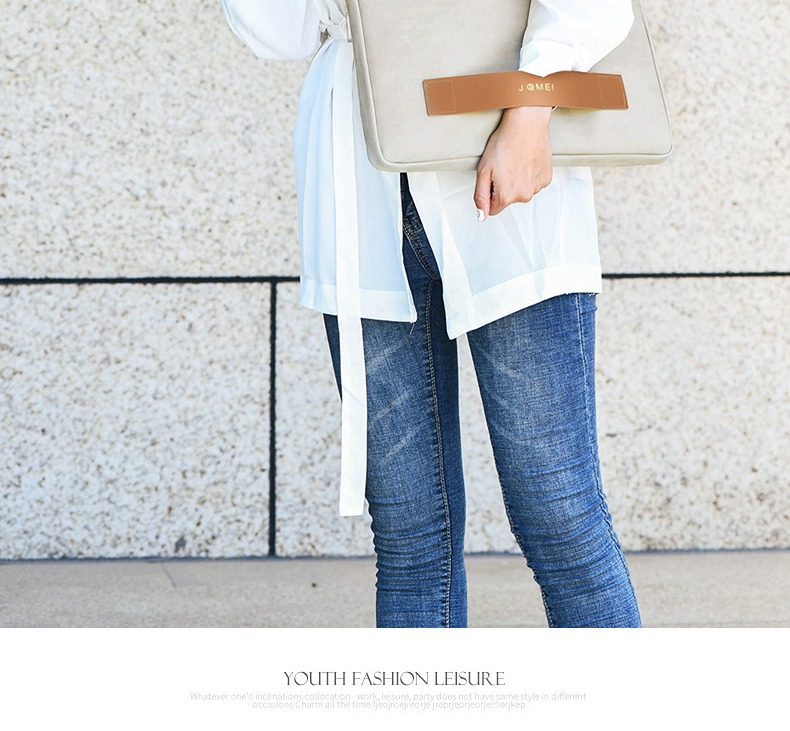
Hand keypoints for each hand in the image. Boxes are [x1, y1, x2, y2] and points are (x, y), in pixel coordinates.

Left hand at [473, 105, 553, 219]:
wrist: (526, 125)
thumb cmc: (504, 143)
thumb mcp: (483, 171)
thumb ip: (480, 196)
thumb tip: (481, 216)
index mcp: (506, 196)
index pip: (493, 209)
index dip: (489, 194)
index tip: (492, 179)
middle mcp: (524, 196)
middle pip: (508, 200)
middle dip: (503, 188)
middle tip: (503, 167)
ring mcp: (537, 188)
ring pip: (521, 192)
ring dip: (517, 181)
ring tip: (515, 161)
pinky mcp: (546, 179)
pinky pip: (533, 183)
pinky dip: (529, 175)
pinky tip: (526, 161)